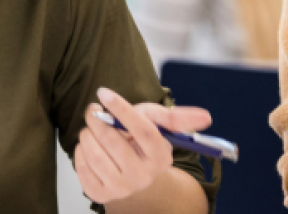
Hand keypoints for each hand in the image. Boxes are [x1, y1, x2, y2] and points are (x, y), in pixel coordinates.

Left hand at [74, 87, 211, 204]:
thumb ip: (177, 117)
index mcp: (160, 157)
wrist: (135, 179)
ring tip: (92, 129)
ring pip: (93, 152)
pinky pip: (81, 166)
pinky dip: (81, 151)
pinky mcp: (100, 194)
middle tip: (94, 111)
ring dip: (87, 134)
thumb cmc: (145, 144)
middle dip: (96, 119)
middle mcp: (142, 176)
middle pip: (113, 141)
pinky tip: (90, 146)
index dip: (122, 108)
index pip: (142, 129)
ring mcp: (121, 188)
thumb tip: (207, 117)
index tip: (104, 93)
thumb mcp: (159, 126)